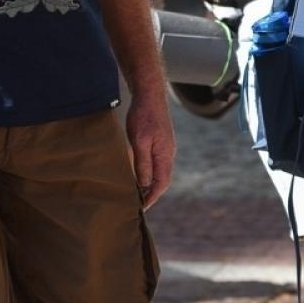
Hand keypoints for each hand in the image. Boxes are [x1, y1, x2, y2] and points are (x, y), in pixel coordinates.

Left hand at [127, 82, 175, 209]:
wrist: (149, 94)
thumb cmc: (143, 116)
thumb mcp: (140, 141)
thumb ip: (143, 163)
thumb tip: (145, 184)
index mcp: (165, 155)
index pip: (161, 183)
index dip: (152, 197)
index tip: (141, 208)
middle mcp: (168, 153)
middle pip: (162, 180)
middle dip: (151, 194)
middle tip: (137, 205)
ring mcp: (165, 147)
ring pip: (159, 171)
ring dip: (149, 184)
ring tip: (135, 193)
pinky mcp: (159, 142)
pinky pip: (156, 162)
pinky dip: (148, 172)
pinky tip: (137, 173)